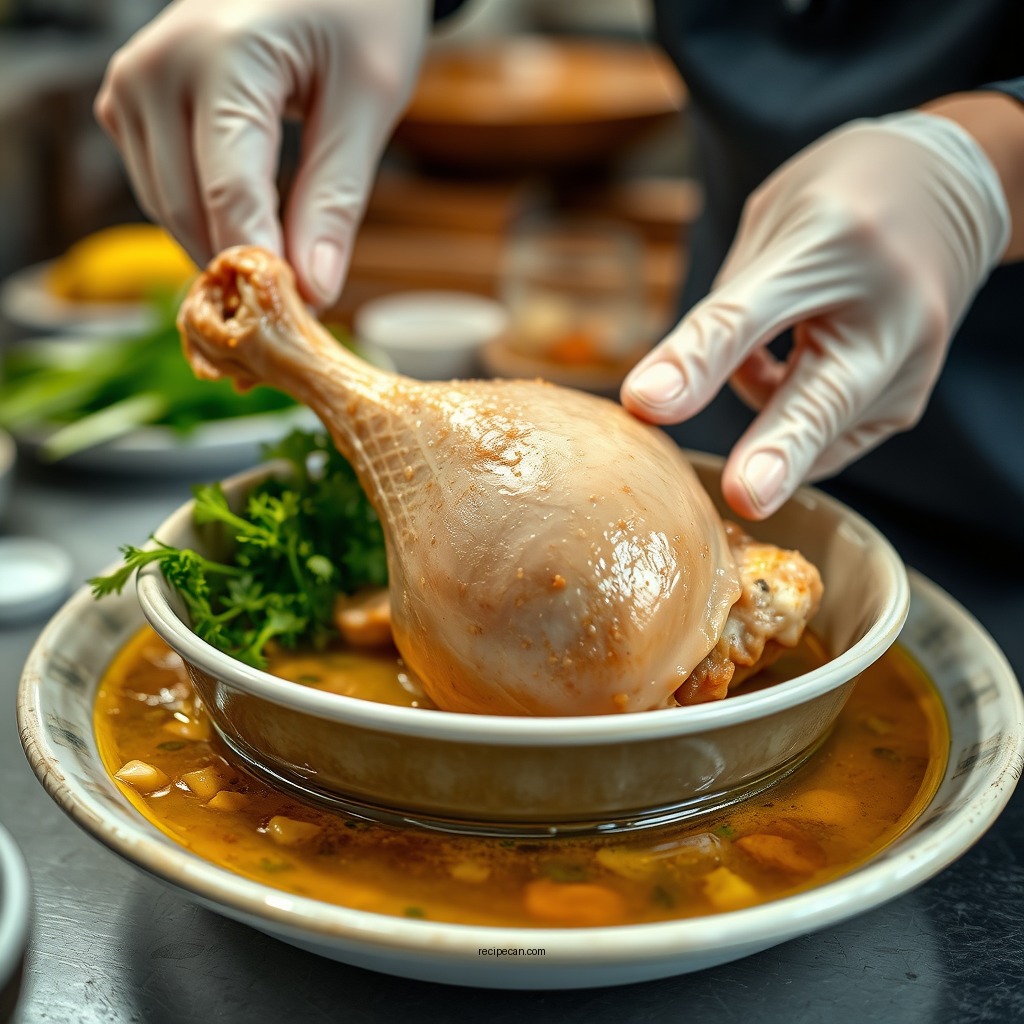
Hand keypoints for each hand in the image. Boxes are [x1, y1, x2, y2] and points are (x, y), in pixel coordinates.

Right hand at [95, 0, 428, 307]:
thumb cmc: (356, 12)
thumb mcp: (367, 101)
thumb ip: (335, 199)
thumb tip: (314, 291)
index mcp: (219, 58)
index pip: (229, 194)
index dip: (264, 270)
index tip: (302, 323)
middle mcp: (153, 70)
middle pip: (190, 212)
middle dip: (245, 273)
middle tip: (302, 320)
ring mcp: (130, 87)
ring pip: (169, 212)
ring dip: (223, 254)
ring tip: (285, 287)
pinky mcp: (130, 106)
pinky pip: (164, 192)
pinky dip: (207, 225)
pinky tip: (255, 244)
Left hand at [621, 111, 1009, 517]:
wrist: (942, 197)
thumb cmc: (835, 215)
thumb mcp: (771, 236)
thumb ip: (718, 321)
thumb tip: (652, 402)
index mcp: (839, 243)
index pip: (748, 315)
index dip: (698, 361)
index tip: (648, 402)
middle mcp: (892, 313)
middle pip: (820, 399)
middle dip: (780, 451)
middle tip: (746, 496)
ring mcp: (908, 371)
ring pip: (806, 428)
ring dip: (767, 406)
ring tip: (790, 335)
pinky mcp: (900, 410)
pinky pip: (818, 439)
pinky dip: (789, 417)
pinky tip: (804, 366)